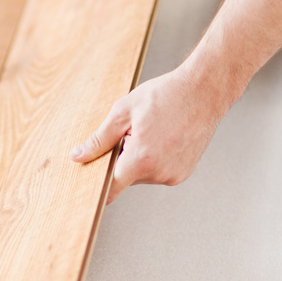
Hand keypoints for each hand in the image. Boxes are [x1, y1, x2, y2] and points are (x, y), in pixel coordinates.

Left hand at [70, 66, 227, 203]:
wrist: (204, 91)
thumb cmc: (165, 96)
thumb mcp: (123, 112)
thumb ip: (99, 140)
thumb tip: (78, 156)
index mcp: (141, 159)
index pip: (110, 188)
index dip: (98, 184)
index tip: (90, 182)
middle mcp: (159, 173)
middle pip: (126, 178)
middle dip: (122, 160)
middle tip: (131, 133)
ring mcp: (173, 175)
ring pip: (142, 175)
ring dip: (139, 159)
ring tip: (153, 132)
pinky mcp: (183, 174)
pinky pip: (158, 172)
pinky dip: (155, 160)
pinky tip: (164, 138)